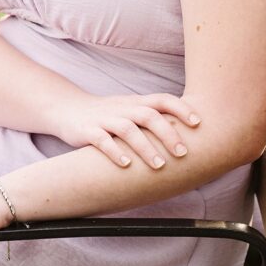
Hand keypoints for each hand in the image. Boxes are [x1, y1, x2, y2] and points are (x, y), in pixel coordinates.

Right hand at [56, 93, 200, 169]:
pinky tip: (126, 165)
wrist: (68, 109)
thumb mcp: (131, 111)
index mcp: (136, 103)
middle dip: (167, 134)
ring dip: (145, 147)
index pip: (162, 99)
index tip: (198, 123)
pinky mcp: (88, 131)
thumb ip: (154, 117)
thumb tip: (188, 133)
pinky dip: (114, 152)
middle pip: (148, 115)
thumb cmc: (108, 114)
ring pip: (128, 129)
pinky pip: (102, 140)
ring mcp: (105, 119)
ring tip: (159, 166)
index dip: (181, 108)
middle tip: (183, 153)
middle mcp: (123, 108)